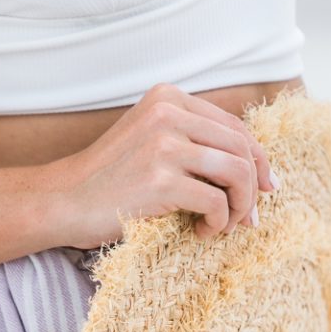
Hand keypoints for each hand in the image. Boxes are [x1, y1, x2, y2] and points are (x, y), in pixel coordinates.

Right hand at [39, 82, 278, 249]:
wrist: (64, 201)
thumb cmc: (111, 181)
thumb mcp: (151, 141)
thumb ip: (192, 140)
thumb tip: (254, 167)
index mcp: (168, 98)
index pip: (234, 125)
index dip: (258, 160)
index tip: (266, 189)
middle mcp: (168, 113)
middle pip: (242, 148)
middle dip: (255, 187)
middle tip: (251, 218)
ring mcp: (163, 145)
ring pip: (237, 173)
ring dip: (241, 207)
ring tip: (226, 226)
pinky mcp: (160, 180)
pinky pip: (216, 202)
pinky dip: (218, 223)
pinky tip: (201, 233)